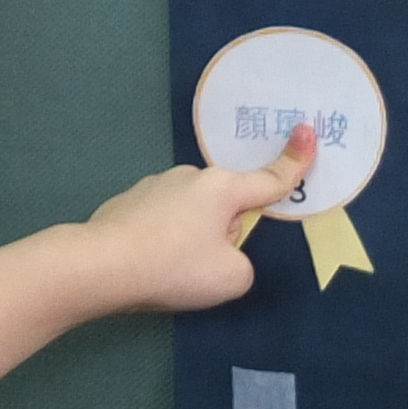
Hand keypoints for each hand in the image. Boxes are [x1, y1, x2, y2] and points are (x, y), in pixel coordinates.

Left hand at [70, 128, 318, 315]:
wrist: (99, 265)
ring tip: (167, 269)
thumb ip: (242, 264)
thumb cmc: (173, 266)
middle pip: (226, 205)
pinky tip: (144, 263)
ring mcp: (155, 185)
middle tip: (202, 265)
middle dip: (224, 232)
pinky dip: (161, 240)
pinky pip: (161, 221)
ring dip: (190, 237)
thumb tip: (222, 253)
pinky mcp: (128, 201)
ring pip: (192, 214)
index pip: (269, 179)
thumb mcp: (231, 277)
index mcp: (223, 188)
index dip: (295, 161)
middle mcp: (190, 177)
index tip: (308, 131)